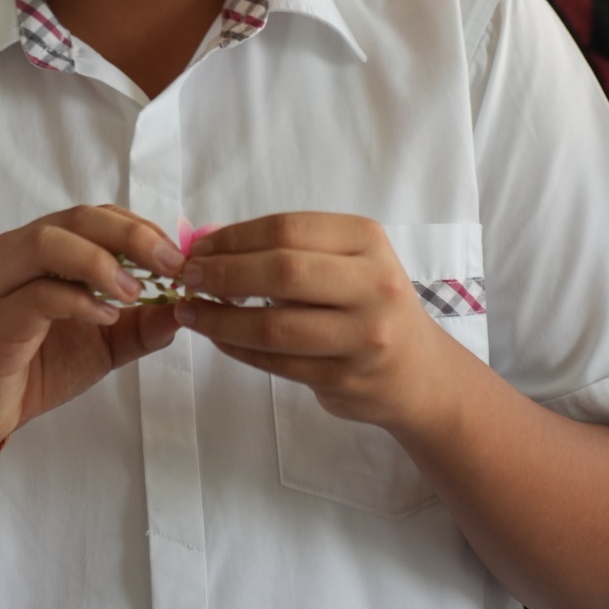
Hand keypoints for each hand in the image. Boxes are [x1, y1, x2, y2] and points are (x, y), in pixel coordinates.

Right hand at [0, 205, 182, 474]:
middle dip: (132, 236)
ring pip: (48, 242)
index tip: (180, 258)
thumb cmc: (31, 372)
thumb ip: (140, 327)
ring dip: (100, 261)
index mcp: (42, 250)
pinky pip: (36, 295)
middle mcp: (16, 254)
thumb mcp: (101, 347)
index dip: (143, 229)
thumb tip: (185, 308)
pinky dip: (77, 300)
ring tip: (134, 292)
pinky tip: (104, 318)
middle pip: (78, 218)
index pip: (97, 217)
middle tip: (172, 265)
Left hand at [175, 212, 455, 428]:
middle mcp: (373, 284)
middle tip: (188, 277)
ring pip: (274, 326)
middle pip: (282, 272)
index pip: (287, 229)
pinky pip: (277, 362)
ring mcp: (364, 336)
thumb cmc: (369, 304)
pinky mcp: (347, 379)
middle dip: (223, 273)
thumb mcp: (347, 261)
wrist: (420, 373)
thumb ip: (288, 249)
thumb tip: (209, 242)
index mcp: (367, 240)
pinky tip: (217, 337)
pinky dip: (237, 349)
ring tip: (188, 311)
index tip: (198, 246)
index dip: (234, 237)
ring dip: (220, 319)